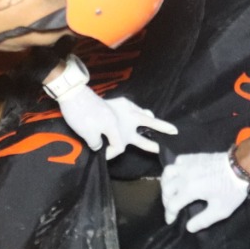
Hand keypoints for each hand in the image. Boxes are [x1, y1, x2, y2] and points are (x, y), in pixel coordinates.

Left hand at [58, 87, 177, 159]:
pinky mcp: (119, 102)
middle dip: (160, 131)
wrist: (75, 95)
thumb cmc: (80, 116)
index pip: (119, 147)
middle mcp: (125, 119)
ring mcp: (124, 109)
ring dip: (155, 122)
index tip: (101, 153)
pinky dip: (142, 113)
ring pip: (145, 116)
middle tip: (174, 132)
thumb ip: (98, 144)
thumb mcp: (87, 134)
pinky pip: (136, 108)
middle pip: (147, 127)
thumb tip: (102, 146)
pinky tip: (146, 114)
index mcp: (117, 128)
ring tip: (166, 128)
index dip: (111, 153)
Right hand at [160, 149, 249, 231]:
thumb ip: (203, 220)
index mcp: (190, 189)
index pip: (172, 204)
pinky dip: (174, 169)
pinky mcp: (193, 157)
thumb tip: (189, 227)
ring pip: (167, 172)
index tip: (171, 221)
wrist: (240, 166)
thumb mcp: (221, 210)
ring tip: (171, 191)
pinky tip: (180, 176)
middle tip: (172, 208)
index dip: (170, 214)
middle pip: (166, 188)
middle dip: (166, 200)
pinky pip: (177, 161)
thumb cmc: (231, 190)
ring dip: (166, 183)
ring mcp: (188, 164)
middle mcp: (184, 175)